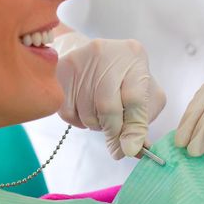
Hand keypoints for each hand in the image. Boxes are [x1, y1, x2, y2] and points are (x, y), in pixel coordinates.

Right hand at [54, 32, 165, 158]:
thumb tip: (136, 149)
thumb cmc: (124, 77)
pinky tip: (87, 110)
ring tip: (103, 116)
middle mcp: (106, 53)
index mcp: (134, 55)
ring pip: (88, 113)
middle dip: (114, 133)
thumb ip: (144, 120)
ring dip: (97, 126)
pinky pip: (68, 113)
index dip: (133, 128)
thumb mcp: (144, 92)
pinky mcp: (60, 73)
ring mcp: (80, 61)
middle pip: (108, 107)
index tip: (131, 149)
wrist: (92, 56)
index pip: (135, 99)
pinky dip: (80, 122)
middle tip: (117, 149)